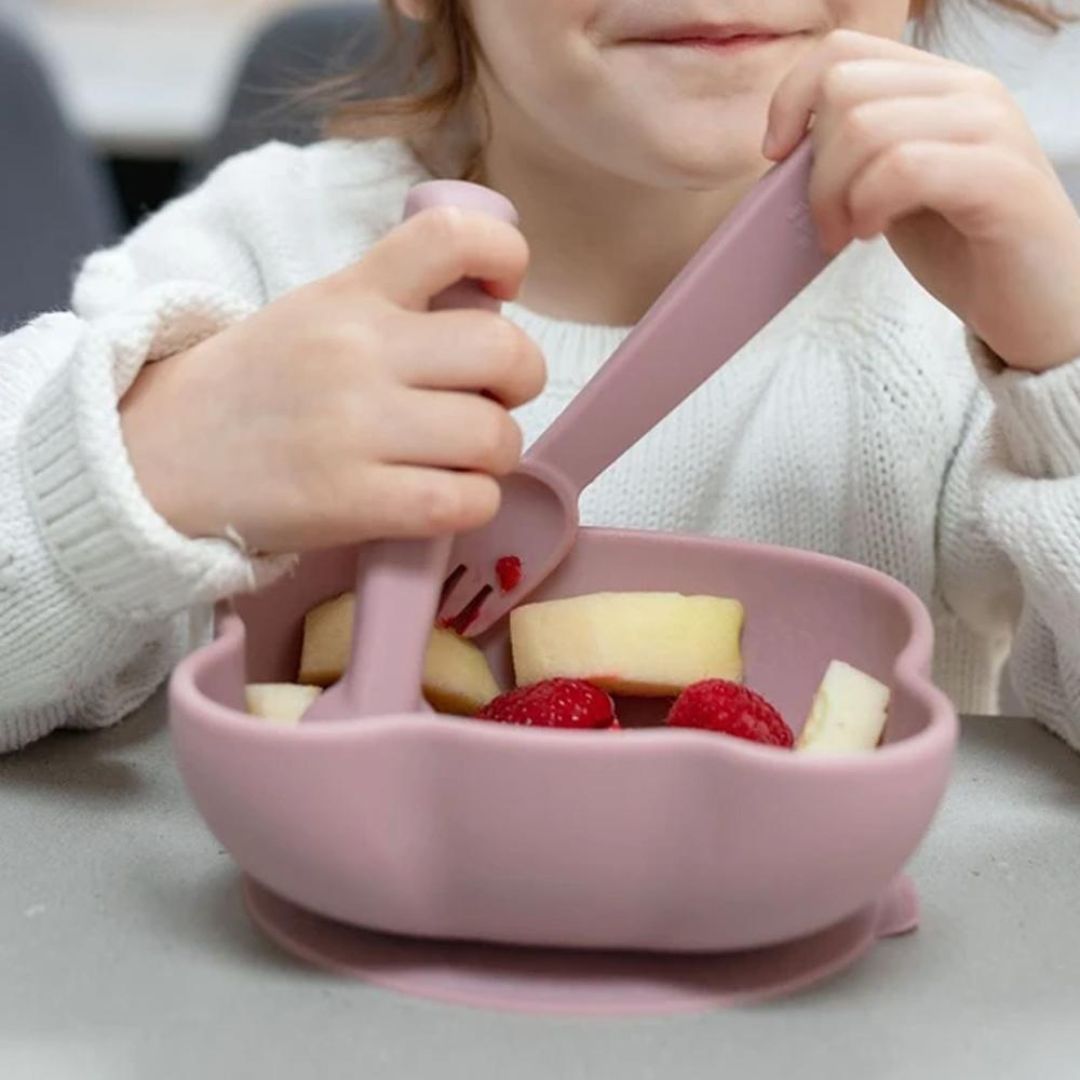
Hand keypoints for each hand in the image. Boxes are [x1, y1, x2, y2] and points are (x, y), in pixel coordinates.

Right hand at [120, 206, 545, 552]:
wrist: (158, 456)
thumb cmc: (254, 387)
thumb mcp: (315, 313)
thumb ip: (394, 305)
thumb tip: (490, 322)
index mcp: (351, 291)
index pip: (454, 237)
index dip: (507, 258)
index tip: (503, 292)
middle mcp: (358, 350)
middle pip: (505, 352)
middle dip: (521, 382)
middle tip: (492, 399)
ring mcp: (355, 427)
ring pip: (495, 437)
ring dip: (497, 453)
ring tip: (462, 457)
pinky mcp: (352, 501)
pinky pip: (465, 502)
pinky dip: (474, 502)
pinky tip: (445, 496)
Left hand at [766, 29, 1079, 371]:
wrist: (1037, 305)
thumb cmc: (964, 249)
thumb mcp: (893, 190)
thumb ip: (854, 156)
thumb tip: (785, 151)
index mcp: (938, 85)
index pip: (843, 51)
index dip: (792, 98)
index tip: (778, 157)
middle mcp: (969, 91)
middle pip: (845, 88)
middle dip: (814, 166)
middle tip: (826, 223)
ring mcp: (990, 128)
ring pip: (867, 127)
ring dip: (836, 194)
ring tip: (850, 234)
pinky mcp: (1001, 178)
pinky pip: (905, 166)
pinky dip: (869, 204)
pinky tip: (874, 233)